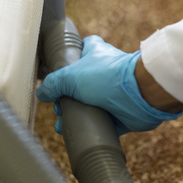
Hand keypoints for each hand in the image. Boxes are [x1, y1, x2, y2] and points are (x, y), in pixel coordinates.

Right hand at [36, 35, 182, 134]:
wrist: (140, 94)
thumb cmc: (107, 77)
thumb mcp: (70, 76)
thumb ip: (53, 84)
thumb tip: (42, 93)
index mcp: (96, 53)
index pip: (82, 48)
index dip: (70, 58)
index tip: (58, 71)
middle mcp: (105, 71)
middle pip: (81, 82)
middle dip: (66, 96)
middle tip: (58, 106)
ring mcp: (114, 92)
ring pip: (90, 103)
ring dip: (76, 114)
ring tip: (63, 124)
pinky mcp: (122, 112)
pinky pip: (103, 122)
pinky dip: (91, 128)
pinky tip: (77, 134)